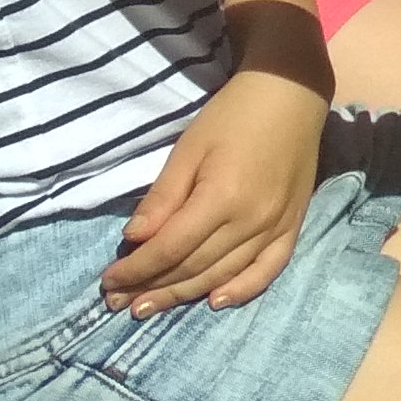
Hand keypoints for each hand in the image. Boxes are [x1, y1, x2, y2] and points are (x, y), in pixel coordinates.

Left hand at [104, 63, 323, 313]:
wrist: (292, 93)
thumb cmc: (233, 115)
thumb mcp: (189, 148)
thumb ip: (163, 197)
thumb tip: (134, 239)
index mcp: (223, 197)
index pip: (170, 248)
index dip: (136, 269)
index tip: (107, 281)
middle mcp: (252, 220)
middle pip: (194, 267)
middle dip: (152, 287)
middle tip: (118, 302)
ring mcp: (276, 225)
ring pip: (224, 273)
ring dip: (184, 295)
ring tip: (151, 307)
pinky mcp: (293, 224)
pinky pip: (269, 268)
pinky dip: (243, 289)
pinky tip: (216, 302)